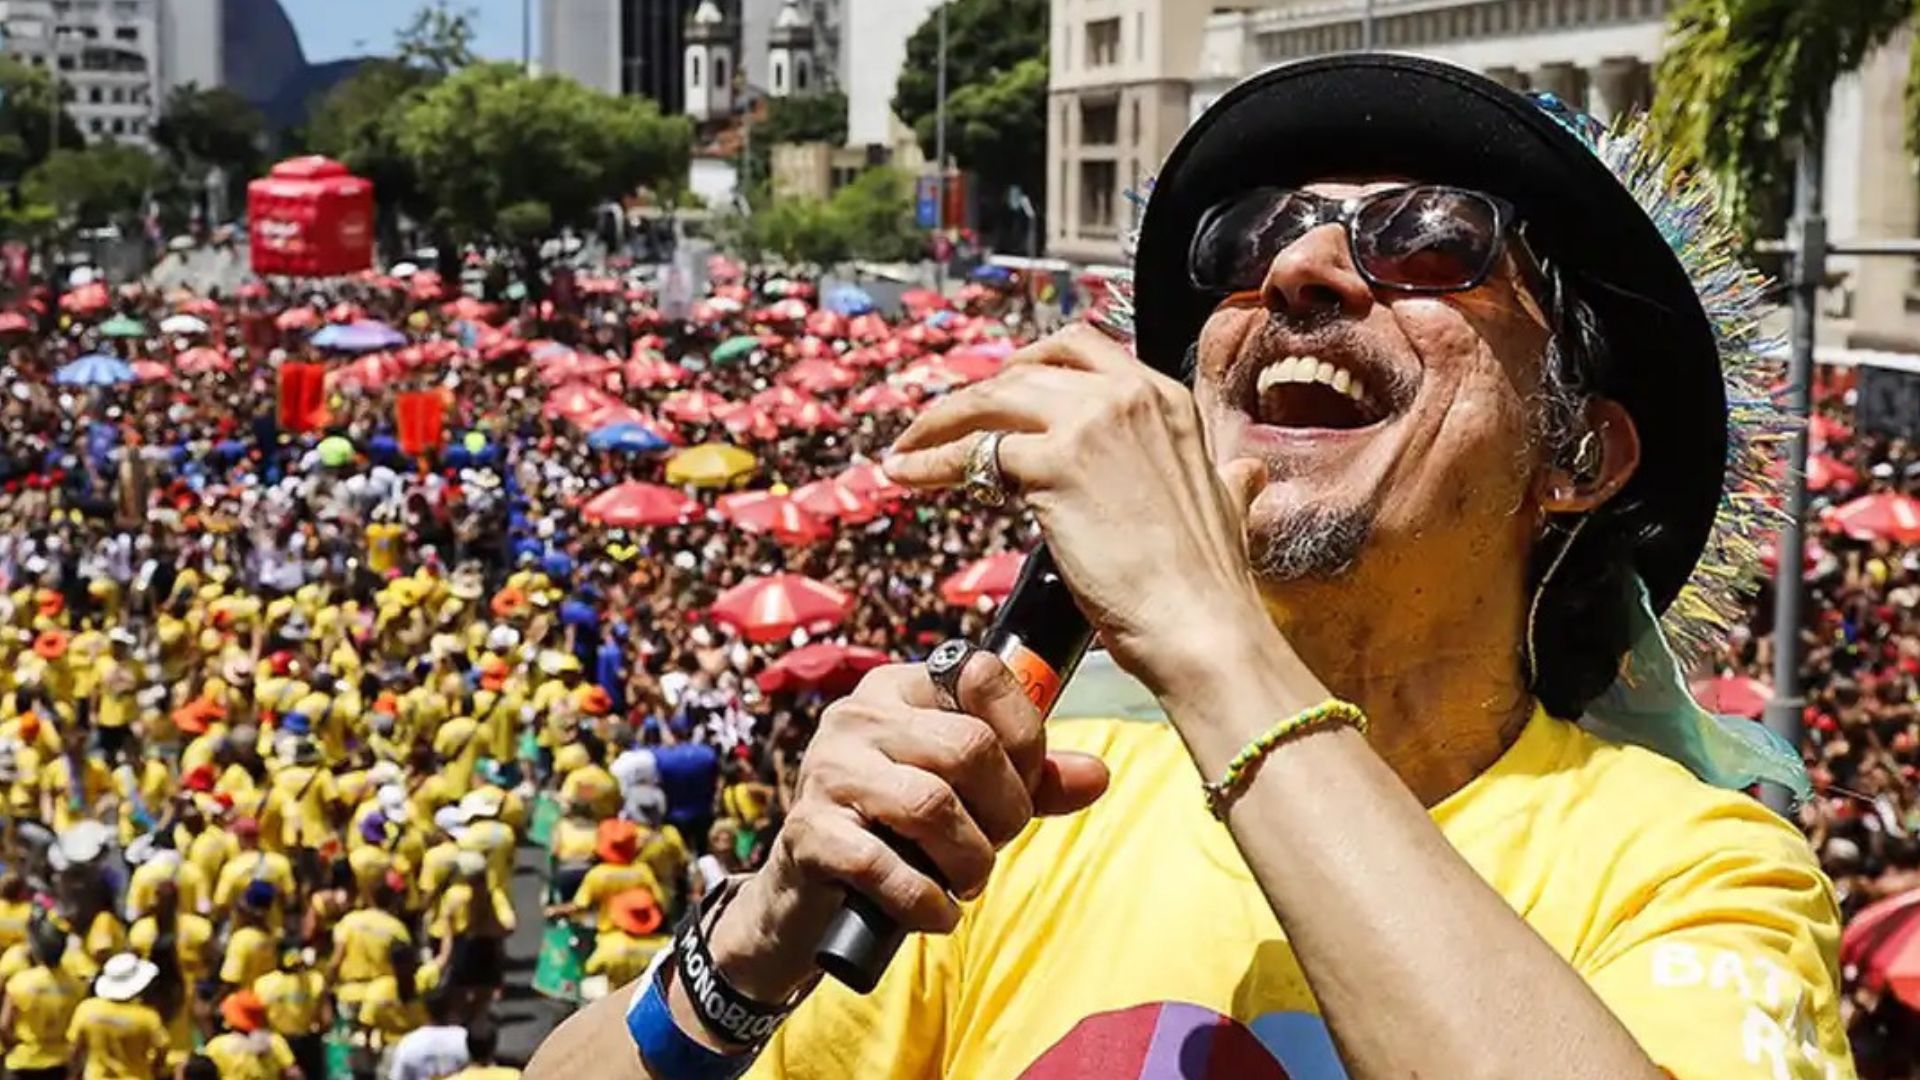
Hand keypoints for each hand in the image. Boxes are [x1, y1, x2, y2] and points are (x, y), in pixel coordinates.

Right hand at [705, 652, 1108, 1001]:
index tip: (1023, 786)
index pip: (983, 674)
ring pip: (932, 804)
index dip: (1025, 737)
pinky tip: (936, 912)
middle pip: (968, 747)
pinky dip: (926, 901)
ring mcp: (828, 770)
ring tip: (966, 882)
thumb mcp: (967, 798)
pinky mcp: (808, 832)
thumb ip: (1028, 782)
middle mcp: (859, 715)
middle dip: (1005, 811)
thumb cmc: (895, 834)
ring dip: (970, 861)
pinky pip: (884, 865)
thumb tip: (1097, 775)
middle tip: (994, 845)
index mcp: (901, 688)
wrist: (807, 897)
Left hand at [884, 324, 1273, 694]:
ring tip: (908, 449)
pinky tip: (909, 477)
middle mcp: (1128, 395)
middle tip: (942, 423)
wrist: (1201, 626)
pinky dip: (933, 461)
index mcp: (1166, 398)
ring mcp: (1091, 423)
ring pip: (993, 399)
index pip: (1080, 352)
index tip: (998, 396)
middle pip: (1027, 368)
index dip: (1028, 369)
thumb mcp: (1227, 509)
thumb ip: (1228, 481)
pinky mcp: (1053, 463)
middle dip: (977, 392)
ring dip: (941, 420)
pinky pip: (974, 451)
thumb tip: (1242, 474)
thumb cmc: (1207, 586)